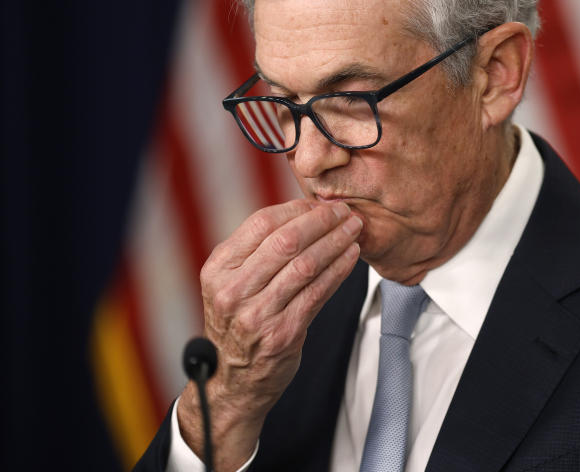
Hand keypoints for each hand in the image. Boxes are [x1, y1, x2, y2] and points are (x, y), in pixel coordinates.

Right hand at [177, 199, 361, 469]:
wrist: (233, 381)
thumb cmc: (240, 322)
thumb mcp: (232, 283)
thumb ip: (258, 250)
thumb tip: (305, 211)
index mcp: (218, 269)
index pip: (261, 223)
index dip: (298, 208)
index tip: (321, 203)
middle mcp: (233, 291)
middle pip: (286, 241)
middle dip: (322, 221)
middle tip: (346, 211)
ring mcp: (257, 315)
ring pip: (305, 265)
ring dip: (336, 242)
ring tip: (354, 229)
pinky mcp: (282, 334)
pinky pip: (318, 293)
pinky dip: (339, 270)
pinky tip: (352, 256)